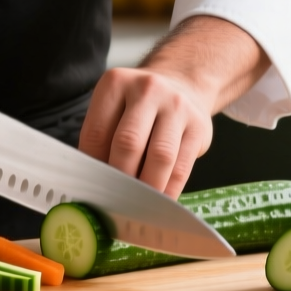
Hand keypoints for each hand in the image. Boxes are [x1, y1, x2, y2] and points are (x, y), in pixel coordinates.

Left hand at [79, 68, 212, 196]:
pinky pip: (182, 167)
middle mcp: (148, 90)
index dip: (92, 167)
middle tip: (113, 203)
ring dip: (147, 189)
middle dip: (119, 180)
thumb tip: (94, 185)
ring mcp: (177, 106)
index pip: (97, 132)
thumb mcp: (115, 108)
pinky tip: (159, 203)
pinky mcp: (199, 127)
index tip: (91, 190)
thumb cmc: (140, 107)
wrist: (184, 84)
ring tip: (137, 207)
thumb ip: (102, 140)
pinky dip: (168, 191)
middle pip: (128, 143)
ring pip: (160, 157)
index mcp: (116, 83)